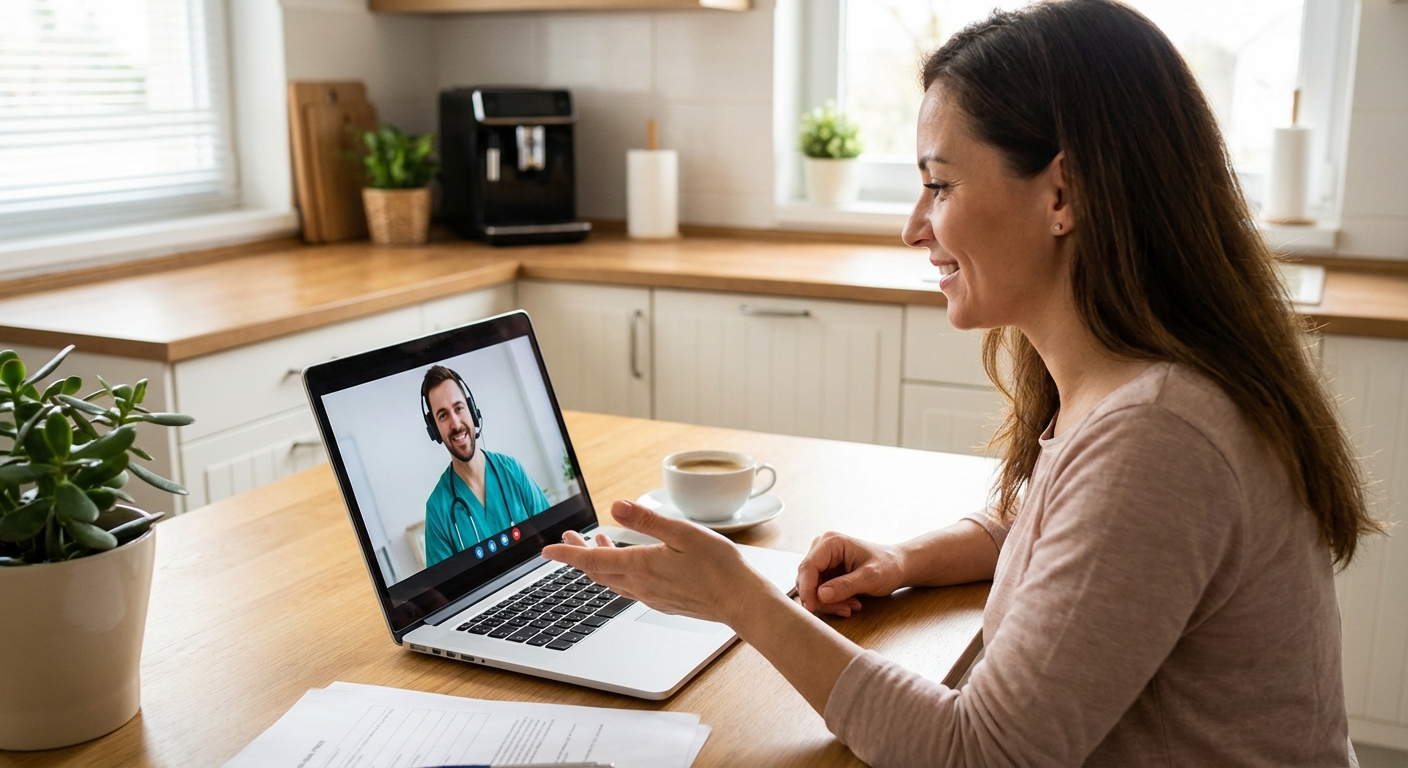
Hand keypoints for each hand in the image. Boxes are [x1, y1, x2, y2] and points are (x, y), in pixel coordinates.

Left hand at [542, 500, 771, 626]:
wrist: (741, 602)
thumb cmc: (718, 567)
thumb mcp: (682, 533)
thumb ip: (647, 520)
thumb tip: (615, 506)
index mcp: (640, 567)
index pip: (592, 562)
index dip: (567, 554)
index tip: (546, 550)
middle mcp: (640, 586)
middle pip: (598, 572)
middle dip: (579, 555)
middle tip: (568, 539)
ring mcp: (651, 596)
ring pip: (613, 580)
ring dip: (600, 563)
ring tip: (597, 544)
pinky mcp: (663, 601)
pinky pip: (629, 587)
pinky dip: (619, 573)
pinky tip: (629, 564)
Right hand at [796, 532, 906, 616]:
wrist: (898, 566)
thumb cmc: (888, 567)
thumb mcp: (870, 578)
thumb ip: (845, 586)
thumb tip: (821, 595)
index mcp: (830, 542)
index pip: (807, 568)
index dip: (806, 590)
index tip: (811, 610)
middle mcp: (821, 549)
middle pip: (807, 580)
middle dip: (824, 599)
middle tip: (847, 609)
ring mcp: (822, 561)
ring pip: (812, 589)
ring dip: (831, 603)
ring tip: (854, 605)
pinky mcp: (825, 572)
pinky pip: (819, 592)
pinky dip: (833, 602)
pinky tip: (851, 602)